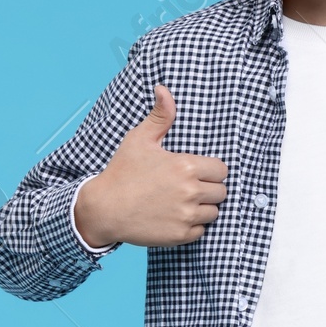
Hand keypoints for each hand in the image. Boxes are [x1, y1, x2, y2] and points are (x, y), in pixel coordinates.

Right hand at [73, 87, 228, 248]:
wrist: (104, 208)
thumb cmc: (122, 172)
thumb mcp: (139, 139)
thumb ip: (160, 116)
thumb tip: (164, 90)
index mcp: (186, 166)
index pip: (221, 170)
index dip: (210, 170)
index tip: (196, 172)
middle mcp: (190, 192)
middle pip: (221, 192)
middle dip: (209, 189)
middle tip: (188, 187)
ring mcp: (186, 216)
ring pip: (213, 212)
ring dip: (203, 208)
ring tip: (182, 202)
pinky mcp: (181, 236)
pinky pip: (201, 231)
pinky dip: (192, 226)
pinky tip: (175, 217)